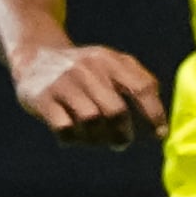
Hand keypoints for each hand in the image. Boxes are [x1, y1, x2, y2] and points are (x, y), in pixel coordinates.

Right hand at [12, 43, 163, 148]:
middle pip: (116, 111)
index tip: (159, 134)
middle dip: (122, 133)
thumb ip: (139, 81)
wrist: (35, 54)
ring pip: (91, 120)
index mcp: (109, 60)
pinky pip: (64, 128)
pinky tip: (72, 136)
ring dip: (96, 138)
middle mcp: (87, 69)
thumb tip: (160, 120)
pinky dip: (73, 139)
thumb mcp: (111, 63)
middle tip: (121, 142)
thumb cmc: (82, 68)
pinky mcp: (42, 98)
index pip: (141, 87)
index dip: (154, 113)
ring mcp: (63, 83)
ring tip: (94, 138)